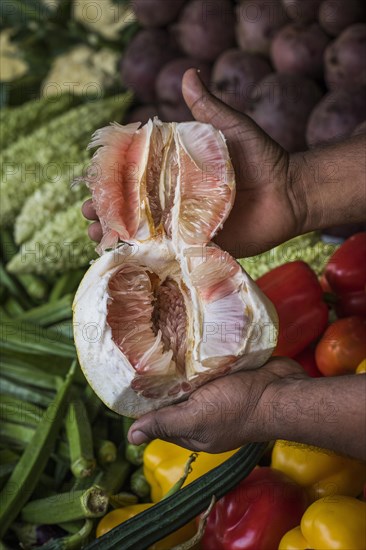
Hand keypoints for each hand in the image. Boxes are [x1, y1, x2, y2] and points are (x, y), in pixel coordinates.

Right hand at [82, 69, 305, 256]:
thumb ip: (209, 108)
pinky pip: (170, 251)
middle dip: (107, 209)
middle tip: (88, 213)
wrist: (290, 192)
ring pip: (145, 231)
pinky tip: (125, 257)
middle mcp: (177, 197)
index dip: (111, 177)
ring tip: (96, 237)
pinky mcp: (201, 244)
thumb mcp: (232, 128)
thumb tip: (188, 74)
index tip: (91, 181)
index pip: (136, 173)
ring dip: (118, 234)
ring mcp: (186, 223)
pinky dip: (146, 255)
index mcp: (178, 170)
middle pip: (133, 205)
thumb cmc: (262, 157)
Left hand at [127, 358, 306, 452]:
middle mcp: (205, 413)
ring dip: (181, 364)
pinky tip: (187, 338)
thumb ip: (166, 425)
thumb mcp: (197, 418)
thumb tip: (131, 437)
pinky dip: (200, 354)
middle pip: (176, 397)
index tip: (130, 381)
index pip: (161, 419)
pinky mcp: (230, 373)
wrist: (283, 390)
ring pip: (192, 379)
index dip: (145, 404)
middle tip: (143, 354)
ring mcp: (218, 392)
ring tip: (160, 341)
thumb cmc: (239, 408)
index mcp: (194, 430)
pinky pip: (209, 364)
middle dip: (163, 380)